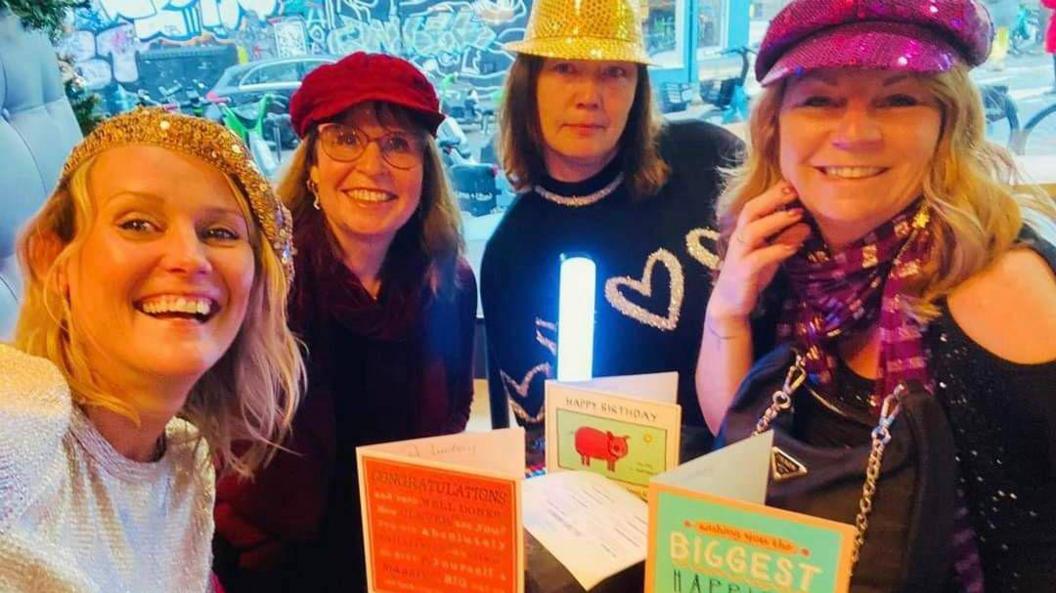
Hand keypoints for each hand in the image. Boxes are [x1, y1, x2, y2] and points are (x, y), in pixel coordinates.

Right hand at [707, 181, 809, 333]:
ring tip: (798, 214)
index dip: (772, 193)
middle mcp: (739, 239)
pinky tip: (794, 246)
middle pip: (751, 211)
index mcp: (744, 232)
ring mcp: (739, 254)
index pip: (755, 206)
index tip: (793, 183)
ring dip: (776, 220)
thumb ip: (784, 240)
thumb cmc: (750, 276)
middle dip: (772, 199)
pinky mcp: (743, 271)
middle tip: (794, 190)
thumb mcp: (771, 255)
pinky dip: (777, 250)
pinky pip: (759, 257)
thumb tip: (806, 225)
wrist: (730, 304)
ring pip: (753, 231)